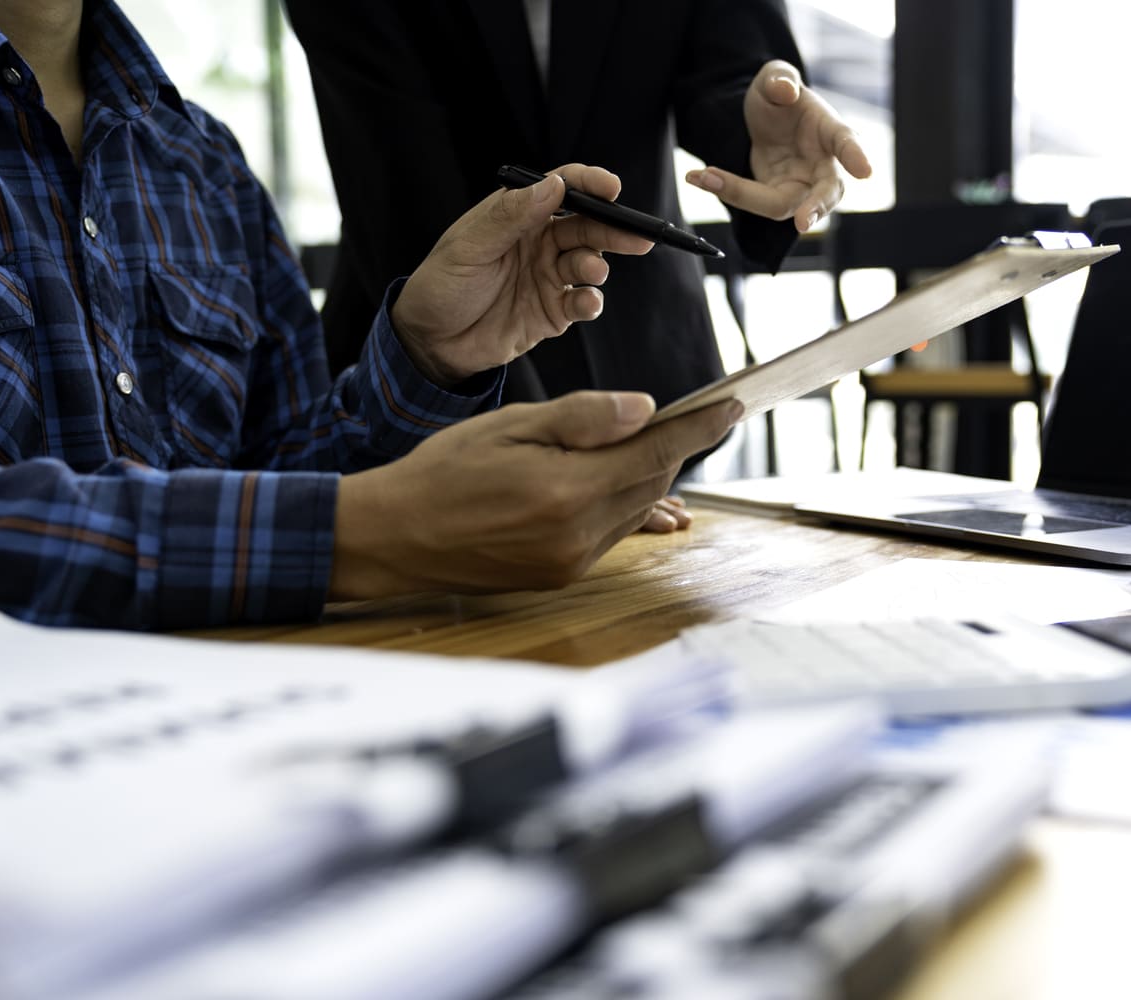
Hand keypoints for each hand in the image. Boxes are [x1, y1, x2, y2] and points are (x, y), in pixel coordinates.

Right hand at [329, 393, 741, 597]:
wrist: (398, 536)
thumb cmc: (446, 471)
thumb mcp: (513, 425)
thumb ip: (583, 418)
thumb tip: (646, 409)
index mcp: (568, 490)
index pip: (656, 452)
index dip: (700, 429)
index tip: (733, 407)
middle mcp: (579, 534)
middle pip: (652, 482)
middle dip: (671, 447)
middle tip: (686, 416)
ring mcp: (573, 560)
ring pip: (635, 509)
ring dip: (648, 476)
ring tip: (646, 444)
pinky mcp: (562, 574)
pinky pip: (612, 532)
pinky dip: (624, 504)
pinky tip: (619, 484)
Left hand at [391, 164, 653, 385]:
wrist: (430, 344)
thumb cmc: (441, 287)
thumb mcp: (468, 246)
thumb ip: (511, 215)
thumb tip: (553, 184)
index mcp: (517, 215)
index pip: (562, 189)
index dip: (589, 184)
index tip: (611, 188)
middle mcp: (538, 242)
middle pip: (586, 226)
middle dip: (613, 228)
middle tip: (635, 236)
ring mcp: (548, 277)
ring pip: (589, 262)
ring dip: (597, 265)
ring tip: (591, 273)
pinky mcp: (552, 312)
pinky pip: (582, 303)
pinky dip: (591, 302)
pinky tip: (586, 303)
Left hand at [685, 60, 872, 232]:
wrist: (765, 117)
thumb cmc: (780, 97)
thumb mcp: (774, 78)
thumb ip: (780, 80)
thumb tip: (785, 91)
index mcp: (829, 131)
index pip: (846, 142)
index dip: (856, 155)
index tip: (865, 171)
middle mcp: (820, 166)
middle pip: (826, 193)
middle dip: (817, 208)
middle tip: (804, 222)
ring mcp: (799, 186)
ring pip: (782, 206)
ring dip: (744, 195)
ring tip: (706, 175)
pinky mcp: (775, 196)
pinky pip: (753, 201)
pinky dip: (725, 190)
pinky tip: (697, 176)